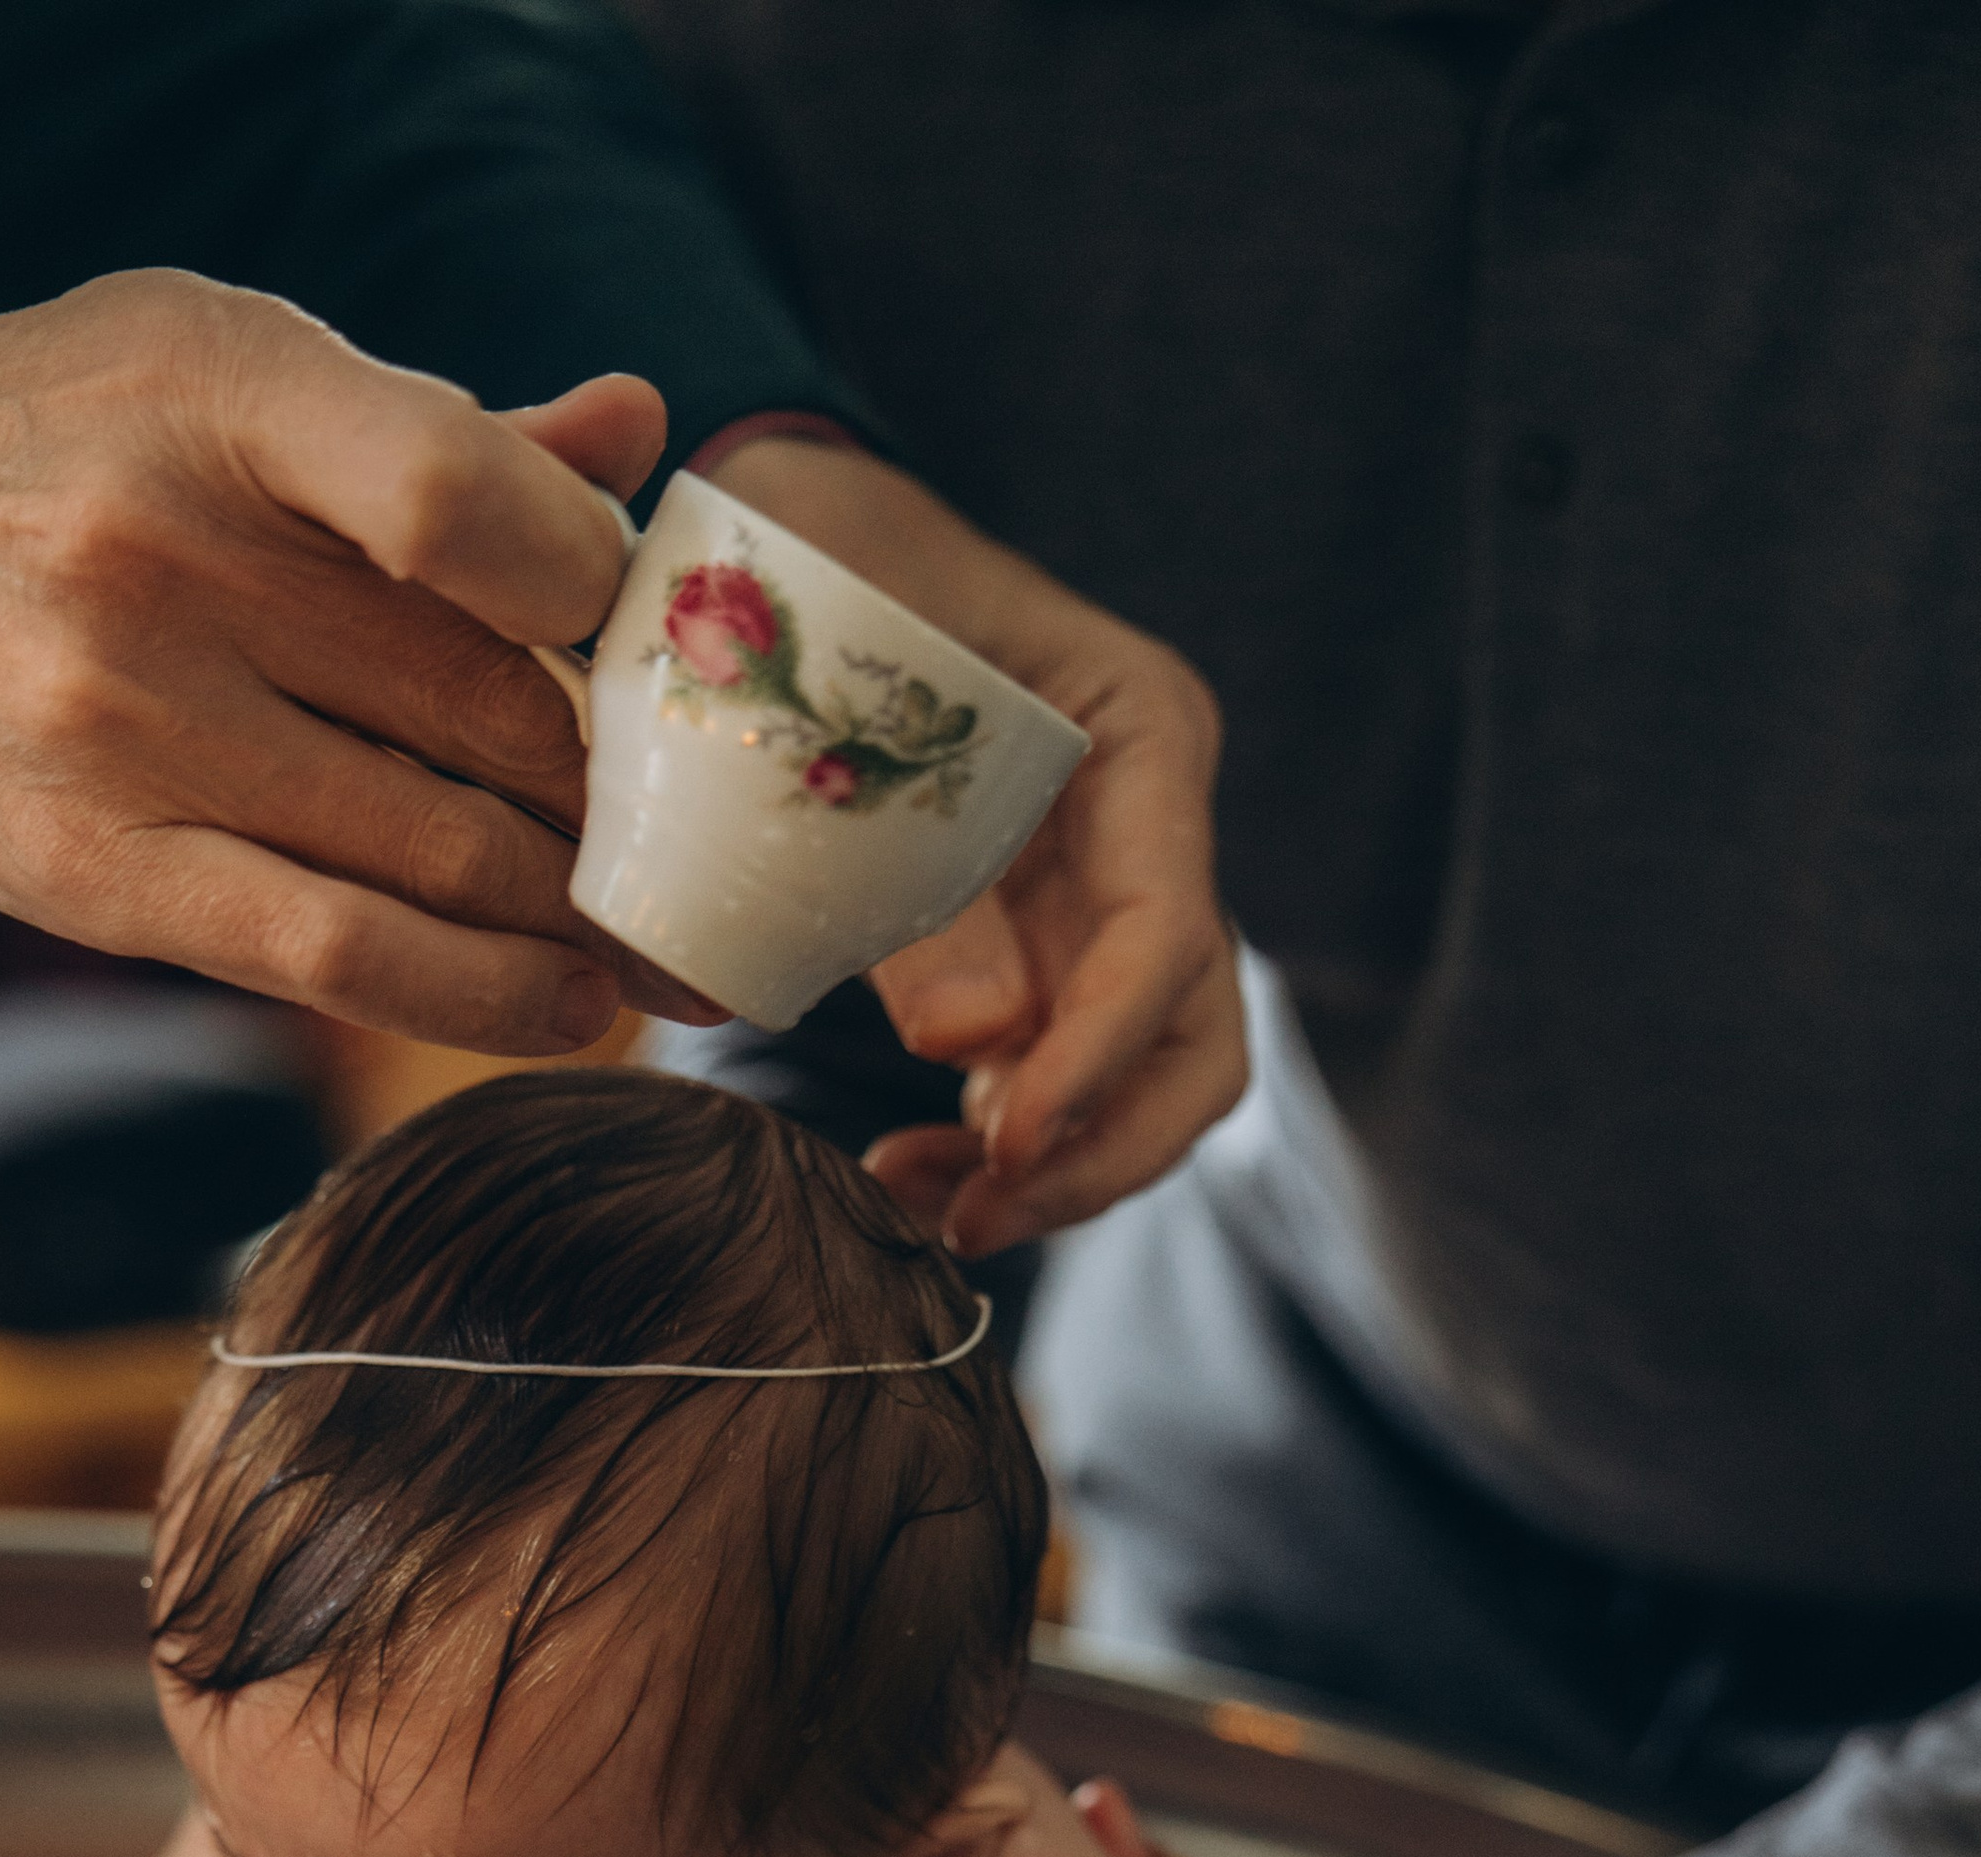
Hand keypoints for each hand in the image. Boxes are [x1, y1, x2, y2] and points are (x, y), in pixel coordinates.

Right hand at [0, 272, 714, 1053]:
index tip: (651, 659)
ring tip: (649, 950)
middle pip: (491, 706)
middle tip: (702, 855)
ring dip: (578, 917)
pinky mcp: (97, 871)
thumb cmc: (43, 453)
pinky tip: (560, 1006)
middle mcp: (172, 554)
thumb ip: (426, 429)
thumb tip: (634, 440)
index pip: (472, 496)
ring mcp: (128, 725)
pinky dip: (479, 994)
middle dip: (626, 803)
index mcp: (220, 392)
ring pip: (440, 849)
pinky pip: (338, 956)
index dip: (601, 594)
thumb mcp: (213, 372)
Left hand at [714, 441, 1246, 1253]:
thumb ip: (904, 856)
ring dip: (1053, 1172)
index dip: (1099, 1057)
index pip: (1168, 931)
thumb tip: (971, 1041)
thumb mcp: (848, 677)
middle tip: (979, 1214)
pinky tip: (911, 1171)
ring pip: (1141, 1082)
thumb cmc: (816, 558)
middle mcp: (1147, 824)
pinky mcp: (1039, 949)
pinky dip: (997, 1147)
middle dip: (1103, 1150)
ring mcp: (1101, 894)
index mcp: (1142, 730)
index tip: (1010, 1141)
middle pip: (1194, 1040)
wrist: (786, 518)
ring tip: (928, 1207)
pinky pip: (1054, 1077)